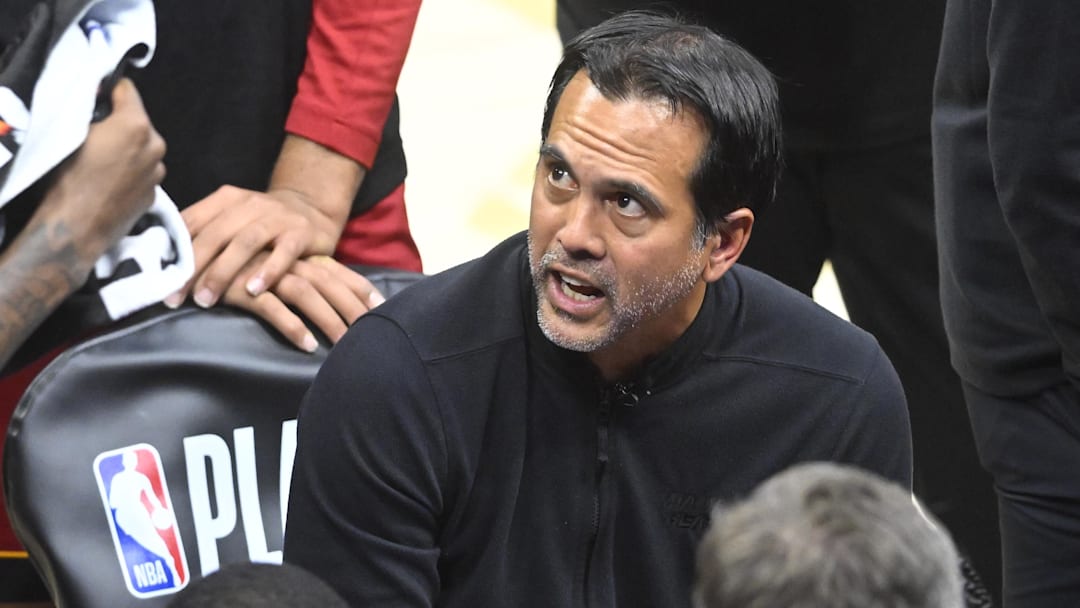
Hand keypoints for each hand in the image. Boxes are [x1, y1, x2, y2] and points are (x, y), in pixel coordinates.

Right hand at [44, 78, 165, 268]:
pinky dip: (131, 172)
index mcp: (137, 125)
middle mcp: (156, 147)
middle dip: (120, 123)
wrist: (77, 228)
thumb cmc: (69, 178)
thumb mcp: (73, 133)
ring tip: (102, 162)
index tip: (97, 97)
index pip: (128, 90)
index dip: (109, 91)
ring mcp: (158, 173)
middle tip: (96, 134)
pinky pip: (143, 173)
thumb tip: (99, 102)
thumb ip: (93, 114)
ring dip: (128, 149)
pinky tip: (110, 182)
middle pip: (138, 122)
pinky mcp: (154, 194)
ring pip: (143, 149)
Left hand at [171, 185, 340, 308]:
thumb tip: (163, 260)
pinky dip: (268, 271)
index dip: (172, 250)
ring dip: (223, 272)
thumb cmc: (263, 222)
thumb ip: (205, 233)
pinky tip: (253, 291)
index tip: (156, 277)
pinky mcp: (301, 233)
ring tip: (207, 299)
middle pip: (215, 234)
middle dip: (192, 267)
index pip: (192, 222)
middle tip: (175, 297)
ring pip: (245, 242)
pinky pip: (284, 252)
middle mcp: (250, 205)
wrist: (312, 208)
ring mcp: (277, 217)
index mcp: (226, 200)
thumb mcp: (233, 219)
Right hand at [221, 254, 384, 351]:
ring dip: (328, 320)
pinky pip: (273, 308)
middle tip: (373, 334)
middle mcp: (283, 260)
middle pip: (328, 283)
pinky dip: (292, 326)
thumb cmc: (231, 264)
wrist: (184, 245)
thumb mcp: (267, 268)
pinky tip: (307, 344)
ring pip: (306, 294)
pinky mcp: (241, 286)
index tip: (382, 307)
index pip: (335, 270)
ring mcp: (263, 272)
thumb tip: (324, 298)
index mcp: (292, 255)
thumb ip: (292, 277)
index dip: (359, 288)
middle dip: (352, 308)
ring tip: (345, 344)